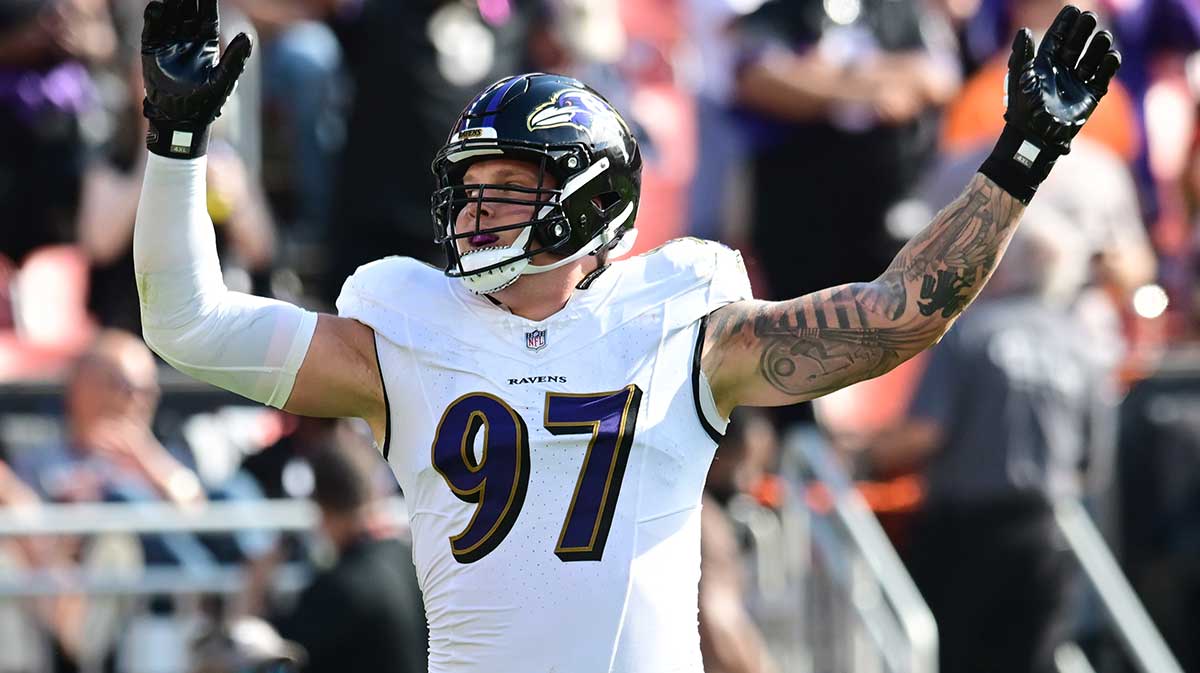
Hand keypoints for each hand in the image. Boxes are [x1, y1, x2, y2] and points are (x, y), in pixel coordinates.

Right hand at [141, 0, 251, 157]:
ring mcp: (169, 44)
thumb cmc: (206, 103)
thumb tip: (247, 36)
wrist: (181, 120)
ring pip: (169, 17)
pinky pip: (151, 31)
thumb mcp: (224, 80)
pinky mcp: (152, 51)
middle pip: (187, 11)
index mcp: (206, 43)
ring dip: (170, 3)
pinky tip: (156, 7)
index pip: (206, 15)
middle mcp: (187, 40)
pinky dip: (153, 19)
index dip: (206, 1)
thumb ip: (235, 58)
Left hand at [980, 5, 1120, 202]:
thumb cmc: (1023, 108)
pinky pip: (1104, 76)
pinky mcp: (1090, 95)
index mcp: (1044, 65)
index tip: (1073, 8)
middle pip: (1077, 44)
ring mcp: (1077, 82)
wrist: (1036, 136)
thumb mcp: (1021, 79)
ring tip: (1102, 37)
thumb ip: (1022, 55)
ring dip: (1098, 46)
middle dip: (1083, 30)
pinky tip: (1111, 56)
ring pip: (1092, 57)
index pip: (1057, 38)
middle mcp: (1062, 71)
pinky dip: (1109, 65)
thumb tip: (1025, 31)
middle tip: (1090, 18)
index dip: (1065, 24)